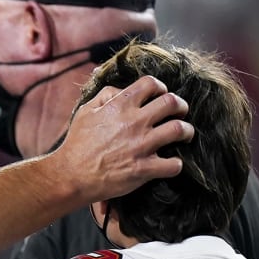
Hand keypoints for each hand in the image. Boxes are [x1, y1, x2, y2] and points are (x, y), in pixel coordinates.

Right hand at [53, 76, 190, 200]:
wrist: (71, 175)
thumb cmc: (77, 144)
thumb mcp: (86, 112)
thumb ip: (105, 96)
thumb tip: (121, 90)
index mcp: (120, 105)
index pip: (151, 84)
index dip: (161, 87)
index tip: (161, 94)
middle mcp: (135, 122)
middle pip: (172, 103)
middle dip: (181, 106)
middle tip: (180, 112)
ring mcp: (141, 146)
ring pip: (179, 130)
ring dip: (187, 132)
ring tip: (185, 135)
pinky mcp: (144, 169)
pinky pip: (174, 165)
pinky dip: (176, 164)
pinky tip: (171, 163)